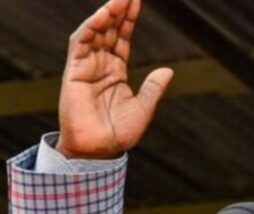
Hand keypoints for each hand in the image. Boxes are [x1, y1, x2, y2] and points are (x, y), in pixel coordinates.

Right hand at [58, 0, 172, 158]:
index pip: (122, 39)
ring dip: (106, 15)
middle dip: (119, 12)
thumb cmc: (119, 134)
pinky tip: (104, 15)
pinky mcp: (75, 72)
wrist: (99, 150)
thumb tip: (168, 70)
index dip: (129, 21)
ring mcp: (86, 67)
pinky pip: (81, 44)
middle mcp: (100, 66)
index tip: (137, 3)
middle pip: (109, 31)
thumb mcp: (143, 109)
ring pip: (95, 33)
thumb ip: (154, 88)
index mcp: (115, 72)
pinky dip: (91, 28)